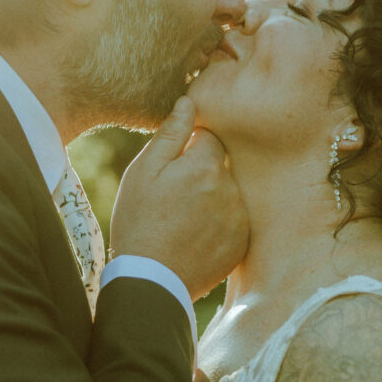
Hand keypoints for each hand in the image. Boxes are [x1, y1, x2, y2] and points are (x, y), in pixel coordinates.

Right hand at [109, 97, 248, 299]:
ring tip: (182, 220)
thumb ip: (170, 134)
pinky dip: (219, 223)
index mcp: (206, 166)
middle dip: (202, 172)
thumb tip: (189, 102)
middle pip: (221, 165)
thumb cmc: (139, 221)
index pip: (210, 137)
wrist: (151, 280)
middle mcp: (231, 189)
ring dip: (212, 198)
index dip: (188, 149)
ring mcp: (240, 218)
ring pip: (229, 192)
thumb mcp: (143, 172)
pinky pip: (234, 219)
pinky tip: (195, 236)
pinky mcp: (242, 242)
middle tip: (174, 198)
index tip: (172, 168)